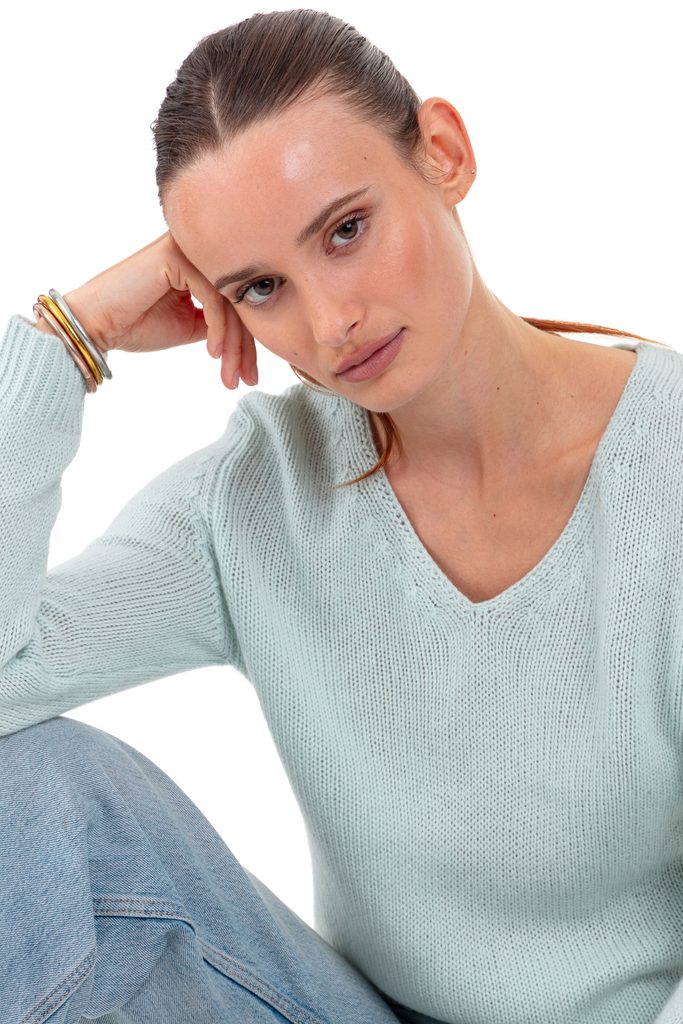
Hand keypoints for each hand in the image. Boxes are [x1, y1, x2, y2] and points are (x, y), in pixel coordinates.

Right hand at [45, 231, 256, 389]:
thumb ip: (219, 322)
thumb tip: (253, 333)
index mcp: (200, 264)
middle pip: (237, 300)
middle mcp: (196, 250)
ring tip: (229, 374)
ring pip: (228, 300)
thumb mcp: (191, 326)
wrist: (97, 325)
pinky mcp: (175, 255)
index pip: (236, 301)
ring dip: (233, 344)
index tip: (250, 375)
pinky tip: (212, 352)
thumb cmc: (136, 324)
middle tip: (247, 380)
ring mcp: (186, 248)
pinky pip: (212, 296)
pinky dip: (217, 328)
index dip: (248, 341)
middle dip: (245, 347)